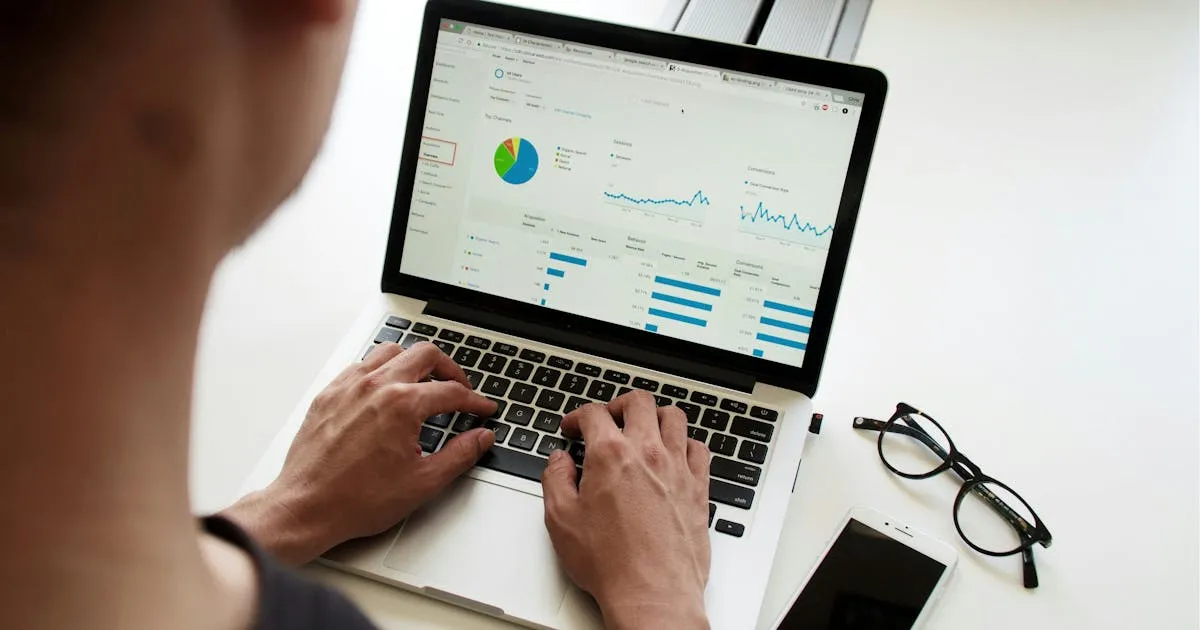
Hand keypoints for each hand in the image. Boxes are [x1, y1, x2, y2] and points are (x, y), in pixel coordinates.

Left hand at [222, 342, 496, 564]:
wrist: (307, 508)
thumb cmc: (357, 499)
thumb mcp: (423, 482)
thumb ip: (460, 455)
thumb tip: (481, 438)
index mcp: (403, 405)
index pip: (451, 391)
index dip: (474, 401)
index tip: (482, 409)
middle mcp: (376, 387)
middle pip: (425, 354)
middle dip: (450, 369)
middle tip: (459, 387)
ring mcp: (349, 387)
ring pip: (390, 352)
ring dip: (412, 362)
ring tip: (423, 381)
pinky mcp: (328, 395)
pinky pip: (359, 366)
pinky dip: (379, 371)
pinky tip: (383, 389)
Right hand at [541, 391, 710, 629]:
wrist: (652, 593)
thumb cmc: (610, 563)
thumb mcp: (561, 520)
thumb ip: (556, 480)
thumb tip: (559, 461)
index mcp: (610, 456)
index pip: (594, 414)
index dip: (577, 416)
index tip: (573, 428)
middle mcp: (648, 453)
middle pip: (639, 402)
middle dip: (618, 405)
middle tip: (608, 419)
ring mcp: (677, 468)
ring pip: (674, 417)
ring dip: (655, 416)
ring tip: (644, 428)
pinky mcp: (699, 488)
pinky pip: (699, 448)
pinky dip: (686, 443)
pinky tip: (676, 454)